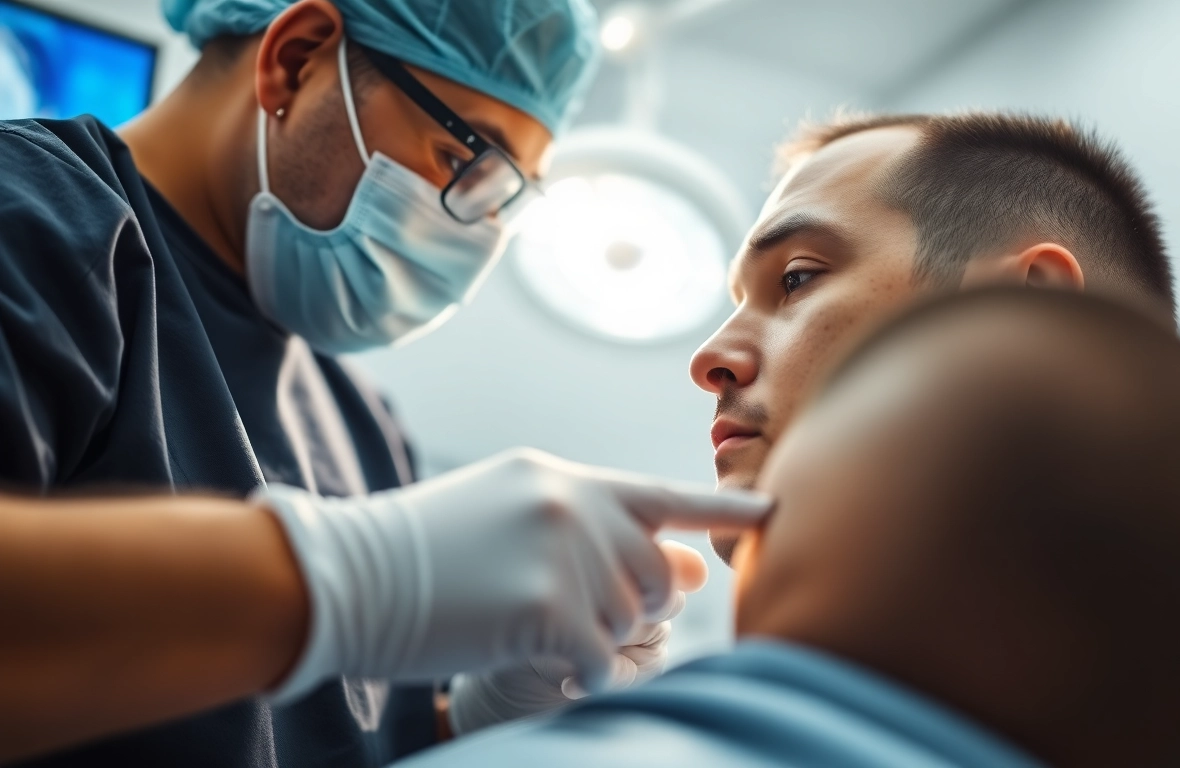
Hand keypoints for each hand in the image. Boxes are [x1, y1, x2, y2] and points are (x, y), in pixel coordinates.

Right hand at [258, 449, 767, 701]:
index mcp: (564, 479)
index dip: (723, 509)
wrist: (342, 574)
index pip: (662, 493)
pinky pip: (599, 662)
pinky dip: (578, 675)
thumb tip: (681, 566)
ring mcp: (563, 553)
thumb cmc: (421, 553)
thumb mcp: (510, 516)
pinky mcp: (547, 608)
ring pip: (629, 622)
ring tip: (532, 628)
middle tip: (568, 615)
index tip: (774, 515)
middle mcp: (574, 506)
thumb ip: (593, 532)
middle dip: (630, 609)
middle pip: (654, 576)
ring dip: (594, 641)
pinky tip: (535, 661)